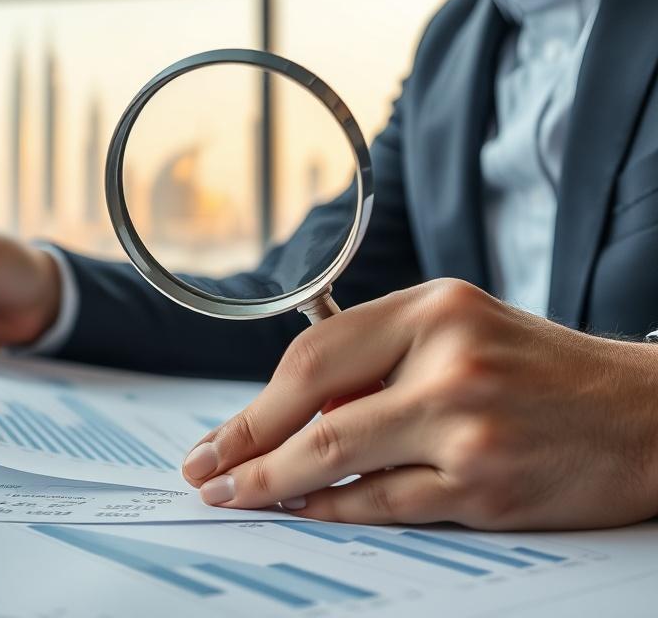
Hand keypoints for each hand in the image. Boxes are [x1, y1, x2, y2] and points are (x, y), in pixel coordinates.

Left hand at [181, 279, 657, 529]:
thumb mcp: (459, 330)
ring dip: (274, 485)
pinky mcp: (486, 484)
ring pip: (338, 459)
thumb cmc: (541, 371)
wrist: (645, 416)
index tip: (219, 436)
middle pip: (313, 411)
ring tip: (236, 497)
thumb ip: (379, 359)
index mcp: (432, 309)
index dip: (255, 403)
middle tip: (206, 474)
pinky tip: (300, 510)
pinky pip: (385, 502)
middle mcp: (447, 360)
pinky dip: (332, 508)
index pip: (312, 356)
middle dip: (246, 449)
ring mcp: (466, 426)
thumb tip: (293, 413)